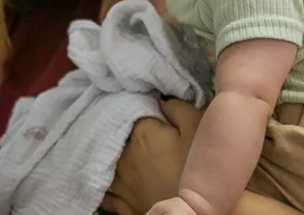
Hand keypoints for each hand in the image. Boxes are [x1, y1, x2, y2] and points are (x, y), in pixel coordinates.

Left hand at [101, 99, 202, 214]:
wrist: (198, 212)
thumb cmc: (203, 170)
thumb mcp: (199, 129)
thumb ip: (178, 108)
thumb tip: (161, 100)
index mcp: (141, 132)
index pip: (129, 111)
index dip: (137, 111)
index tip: (143, 113)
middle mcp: (123, 155)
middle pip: (113, 135)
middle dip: (118, 131)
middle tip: (130, 132)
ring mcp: (120, 181)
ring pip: (102, 161)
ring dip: (105, 155)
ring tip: (112, 152)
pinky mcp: (121, 205)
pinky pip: (104, 191)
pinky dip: (101, 182)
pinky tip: (103, 178)